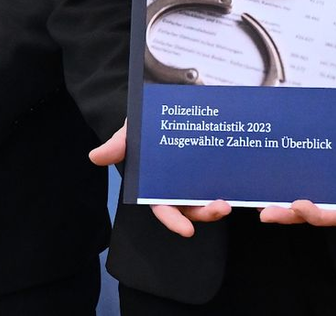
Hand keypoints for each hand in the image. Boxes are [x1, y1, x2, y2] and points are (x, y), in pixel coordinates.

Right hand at [90, 121, 230, 237]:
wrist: (163, 104)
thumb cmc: (143, 125)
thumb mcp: (130, 132)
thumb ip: (118, 145)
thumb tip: (96, 156)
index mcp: (155, 185)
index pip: (163, 208)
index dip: (174, 221)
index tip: (187, 230)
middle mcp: (175, 185)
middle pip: (189, 207)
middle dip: (204, 213)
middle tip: (221, 209)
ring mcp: (194, 176)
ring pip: (205, 197)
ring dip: (217, 204)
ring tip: (230, 202)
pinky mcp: (210, 164)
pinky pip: (220, 178)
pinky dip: (228, 183)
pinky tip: (240, 184)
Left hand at [259, 87, 335, 226]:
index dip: (317, 215)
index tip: (299, 206)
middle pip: (311, 208)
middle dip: (287, 214)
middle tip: (266, 212)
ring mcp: (323, 173)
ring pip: (299, 193)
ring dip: (279, 201)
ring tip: (257, 198)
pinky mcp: (313, 158)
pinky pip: (296, 170)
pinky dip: (280, 176)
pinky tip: (264, 172)